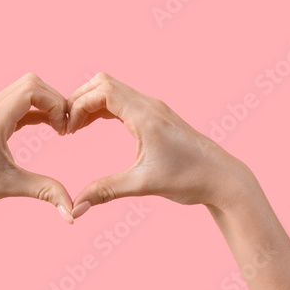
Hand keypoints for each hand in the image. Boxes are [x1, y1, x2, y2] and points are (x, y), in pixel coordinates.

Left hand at [0, 73, 74, 223]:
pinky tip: (44, 126)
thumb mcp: (9, 187)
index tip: (64, 129)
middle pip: (30, 83)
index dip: (56, 103)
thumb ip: (45, 191)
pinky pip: (14, 103)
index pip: (32, 89)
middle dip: (54, 100)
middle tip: (64, 127)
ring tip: (57, 128)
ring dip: (44, 104)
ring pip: (22, 90)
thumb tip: (73, 212)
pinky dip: (33, 110)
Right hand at [67, 72, 256, 217]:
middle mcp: (148, 105)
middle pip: (103, 82)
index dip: (78, 105)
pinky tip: (94, 124)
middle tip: (68, 125)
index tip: (69, 130)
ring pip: (112, 89)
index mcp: (145, 116)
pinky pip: (122, 101)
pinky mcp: (155, 116)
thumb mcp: (143, 185)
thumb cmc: (189, 179)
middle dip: (79, 99)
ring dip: (90, 102)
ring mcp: (153, 108)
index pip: (102, 91)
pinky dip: (103, 108)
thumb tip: (75, 207)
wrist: (222, 178)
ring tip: (76, 126)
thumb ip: (105, 191)